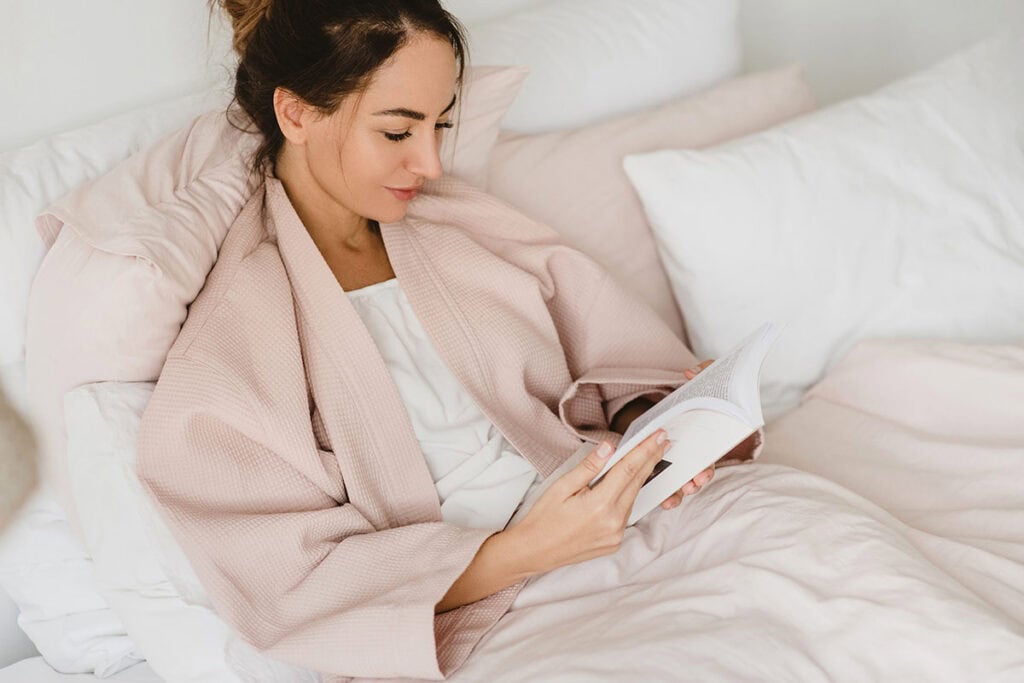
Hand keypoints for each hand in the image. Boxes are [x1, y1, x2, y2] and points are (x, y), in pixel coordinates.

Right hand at [504, 430, 672, 574]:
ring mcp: (616, 535)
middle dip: (650, 459)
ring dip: (638, 478)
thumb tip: (609, 447)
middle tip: (663, 441)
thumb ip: (589, 467)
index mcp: (600, 505)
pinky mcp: (614, 543)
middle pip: (637, 483)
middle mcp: (613, 522)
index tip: (659, 435)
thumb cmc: (543, 518)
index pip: (629, 470)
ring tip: (645, 458)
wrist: (533, 551)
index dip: (646, 450)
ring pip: (632, 498)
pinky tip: (623, 486)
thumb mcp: (562, 486)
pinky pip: (626, 514)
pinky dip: (626, 497)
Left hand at [660, 359, 716, 509]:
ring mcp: (681, 455)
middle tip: (688, 487)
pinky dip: (664, 489)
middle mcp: (695, 448)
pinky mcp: (665, 458)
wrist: (693, 396)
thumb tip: (689, 372)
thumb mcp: (705, 378)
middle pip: (696, 471)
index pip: (708, 455)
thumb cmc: (701, 390)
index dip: (705, 468)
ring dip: (678, 491)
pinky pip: (666, 478)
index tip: (700, 475)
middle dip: (692, 483)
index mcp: (704, 434)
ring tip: (671, 500)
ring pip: (682, 479)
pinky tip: (659, 499)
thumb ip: (703, 372)